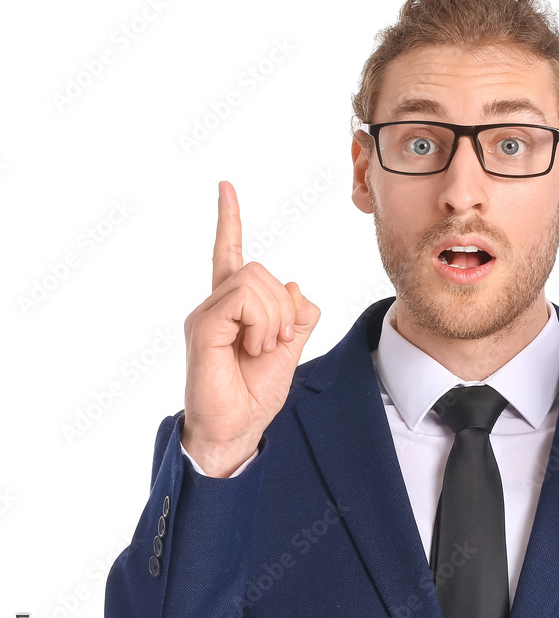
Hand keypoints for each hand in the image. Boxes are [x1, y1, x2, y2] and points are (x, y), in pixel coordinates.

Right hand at [182, 181, 320, 476]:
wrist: (236, 430)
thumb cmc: (255, 394)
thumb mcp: (290, 349)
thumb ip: (296, 316)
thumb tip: (293, 285)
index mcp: (233, 307)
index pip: (229, 255)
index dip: (229, 222)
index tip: (225, 187)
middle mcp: (215, 305)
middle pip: (259, 269)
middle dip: (282, 304)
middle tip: (278, 340)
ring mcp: (206, 314)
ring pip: (254, 280)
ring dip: (273, 316)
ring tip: (263, 348)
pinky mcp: (203, 327)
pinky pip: (242, 300)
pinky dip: (261, 323)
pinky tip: (255, 347)